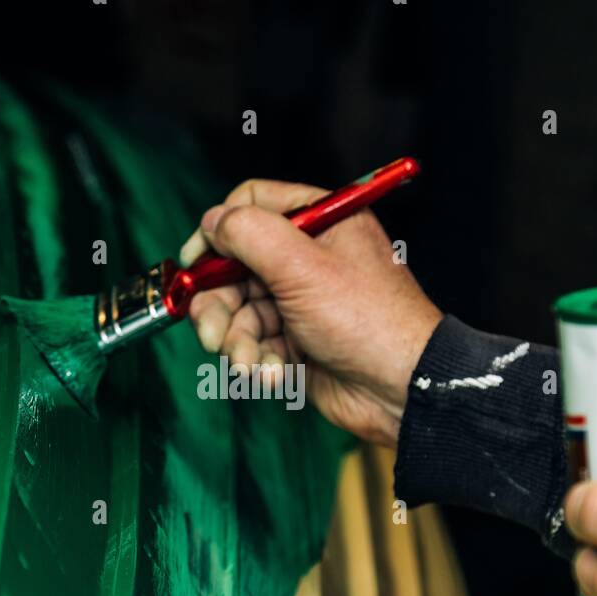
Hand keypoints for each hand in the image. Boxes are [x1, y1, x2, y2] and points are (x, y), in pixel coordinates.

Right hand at [178, 179, 441, 447]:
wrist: (403, 390)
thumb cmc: (367, 320)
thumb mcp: (303, 266)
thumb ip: (250, 234)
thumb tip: (212, 220)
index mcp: (319, 223)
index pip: (252, 205)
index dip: (217, 231)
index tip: (193, 262)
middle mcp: (308, 259)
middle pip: (234, 268)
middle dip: (218, 305)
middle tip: (210, 334)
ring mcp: (300, 303)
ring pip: (239, 313)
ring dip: (237, 342)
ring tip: (251, 365)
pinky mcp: (296, 344)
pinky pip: (255, 346)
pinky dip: (258, 363)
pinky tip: (274, 377)